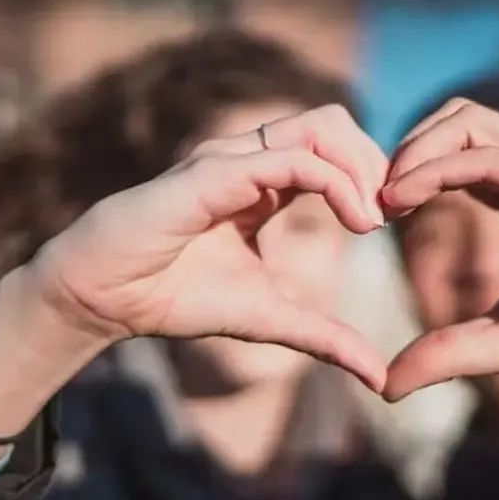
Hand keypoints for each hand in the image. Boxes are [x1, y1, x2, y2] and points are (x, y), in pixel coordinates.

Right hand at [26, 104, 389, 390]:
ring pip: (319, 127)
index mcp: (264, 181)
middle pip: (334, 122)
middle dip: (375, 161)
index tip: (395, 222)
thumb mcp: (269, 319)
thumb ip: (324, 338)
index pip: (334, 148)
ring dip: (361, 167)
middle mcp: (249, 158)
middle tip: (393, 214)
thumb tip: (378, 378)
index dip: (373, 175)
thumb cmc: (175, 297)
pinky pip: (288, 159)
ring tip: (374, 219)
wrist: (103, 299)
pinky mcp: (212, 174)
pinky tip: (355, 223)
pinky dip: (334, 182)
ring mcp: (230, 159)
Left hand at [380, 100, 498, 400]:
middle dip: (400, 149)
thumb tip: (386, 383)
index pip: (449, 155)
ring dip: (415, 149)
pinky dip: (446, 165)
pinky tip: (409, 196)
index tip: (364, 218)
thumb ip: (450, 351)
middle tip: (364, 201)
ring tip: (382, 197)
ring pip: (472, 122)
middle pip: (455, 121)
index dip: (401, 175)